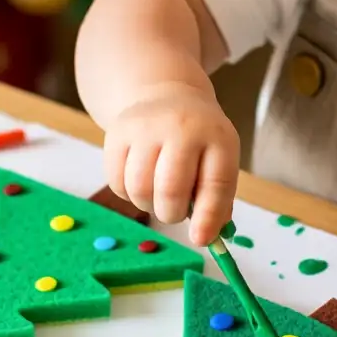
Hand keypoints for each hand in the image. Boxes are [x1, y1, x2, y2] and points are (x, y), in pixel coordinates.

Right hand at [103, 82, 239, 246]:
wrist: (165, 96)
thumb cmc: (198, 141)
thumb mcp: (219, 159)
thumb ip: (217, 200)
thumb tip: (208, 238)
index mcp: (217, 136)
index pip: (216, 183)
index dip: (208, 217)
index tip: (201, 240)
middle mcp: (182, 127)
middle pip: (171, 190)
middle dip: (172, 214)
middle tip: (175, 212)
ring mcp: (146, 127)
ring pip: (140, 189)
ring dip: (148, 205)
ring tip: (157, 196)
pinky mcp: (117, 132)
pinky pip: (117, 182)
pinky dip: (128, 194)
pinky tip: (141, 182)